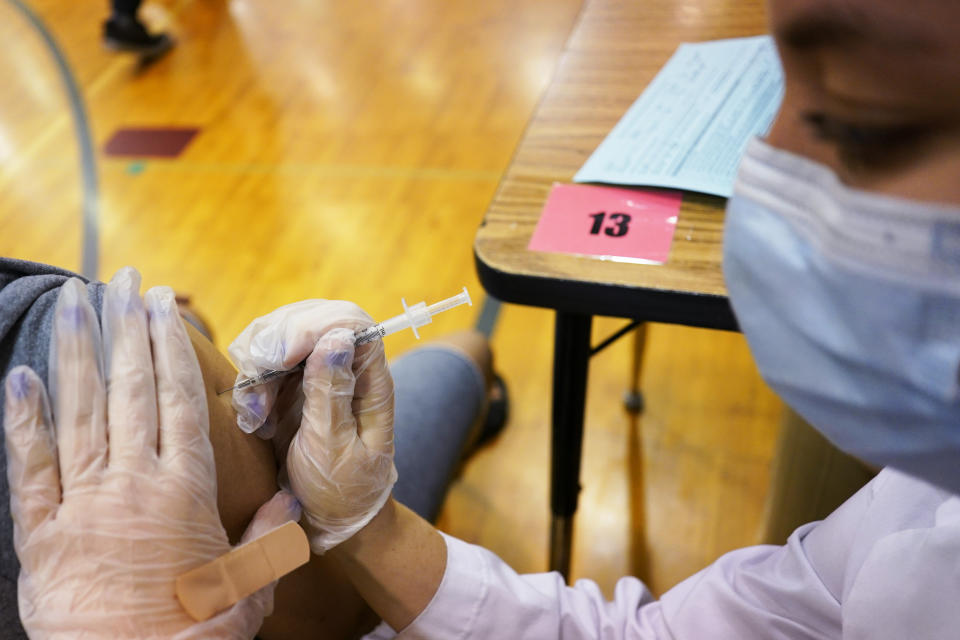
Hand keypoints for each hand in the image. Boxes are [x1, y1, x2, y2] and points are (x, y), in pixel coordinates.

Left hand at [3, 268, 298, 638]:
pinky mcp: (41, 532)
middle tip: (120, 280)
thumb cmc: (194, 639)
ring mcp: (83, 504)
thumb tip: (291, 496)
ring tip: (72, 302)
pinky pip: (29, 467)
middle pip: (130, 389)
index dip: (170, 346)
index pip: (178, 399)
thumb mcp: (248, 589)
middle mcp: (133, 483)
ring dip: (76, 352)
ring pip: (79, 412)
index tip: (164, 305)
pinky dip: (21, 419)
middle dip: (126, 329)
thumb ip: (267, 536)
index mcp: (185, 489)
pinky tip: (17, 376)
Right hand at [229, 301, 395, 552]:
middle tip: (259, 386)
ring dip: (258, 368)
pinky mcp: (289, 388)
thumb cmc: (342, 491)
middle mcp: (344, 368)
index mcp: (369, 380)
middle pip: (310, 318)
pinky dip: (249, 385)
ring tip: (256, 415)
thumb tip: (337, 338)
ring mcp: (315, 375)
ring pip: (280, 336)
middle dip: (277, 344)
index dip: (314, 326)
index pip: (350, 321)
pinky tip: (253, 419)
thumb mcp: (335, 449)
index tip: (283, 357)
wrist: (329, 522)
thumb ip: (332, 393)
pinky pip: (262, 363)